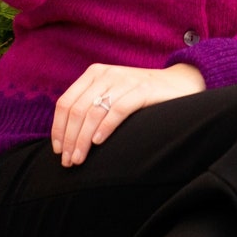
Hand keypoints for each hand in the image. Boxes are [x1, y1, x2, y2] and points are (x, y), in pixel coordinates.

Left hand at [51, 63, 204, 166]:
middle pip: (77, 109)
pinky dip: (105, 127)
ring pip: (94, 111)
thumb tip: (65, 138)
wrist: (179, 84)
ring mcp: (125, 80)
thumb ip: (91, 106)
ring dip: (83, 139)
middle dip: (69, 139)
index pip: (66, 102)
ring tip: (79, 159)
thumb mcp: (111, 95)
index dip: (58, 129)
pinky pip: (118, 109)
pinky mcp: (143, 89)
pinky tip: (99, 143)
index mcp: (94, 74)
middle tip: (69, 162)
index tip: (58, 151)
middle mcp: (107, 74)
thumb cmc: (140, 96)